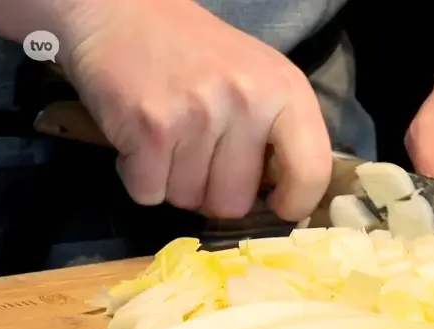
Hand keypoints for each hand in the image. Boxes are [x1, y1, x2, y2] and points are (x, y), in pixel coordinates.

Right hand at [59, 0, 331, 219]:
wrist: (122, 11)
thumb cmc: (197, 53)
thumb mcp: (260, 78)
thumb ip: (279, 133)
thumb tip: (284, 199)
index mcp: (286, 89)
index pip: (312, 172)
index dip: (295, 203)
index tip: (277, 204)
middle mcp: (248, 101)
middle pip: (235, 204)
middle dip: (211, 193)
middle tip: (199, 155)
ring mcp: (198, 114)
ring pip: (188, 200)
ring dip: (173, 182)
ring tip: (169, 138)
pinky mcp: (150, 127)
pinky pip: (149, 193)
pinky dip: (140, 177)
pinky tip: (142, 142)